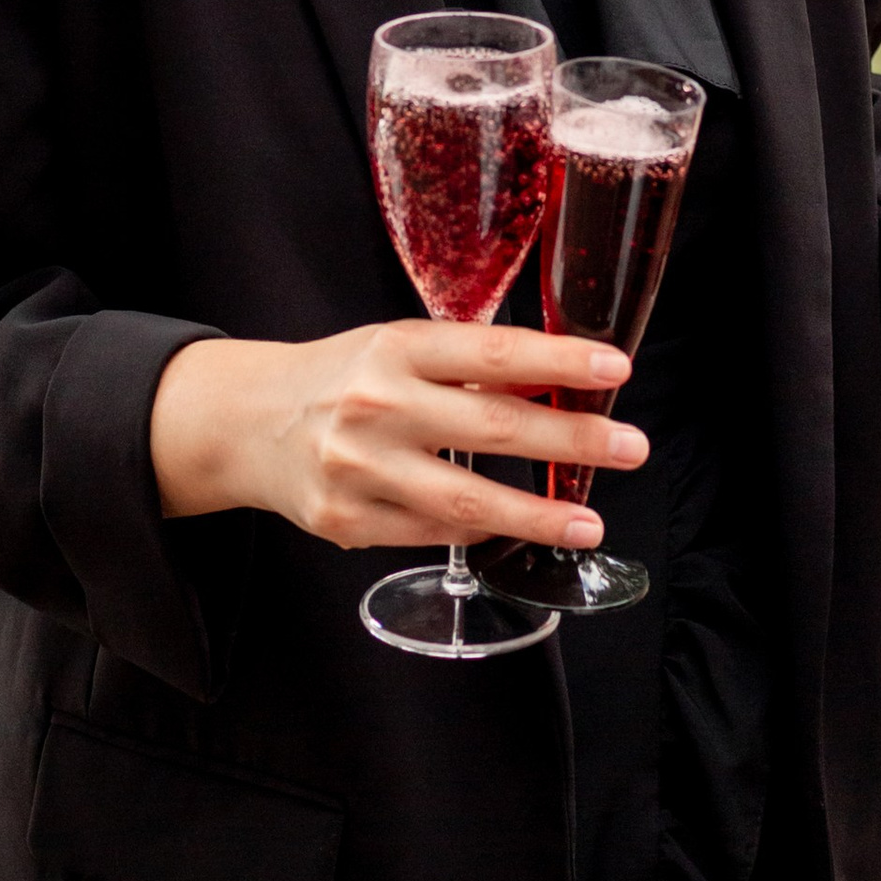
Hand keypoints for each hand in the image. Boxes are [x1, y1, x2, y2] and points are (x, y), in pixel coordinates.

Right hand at [150, 321, 642, 552]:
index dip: (558, 359)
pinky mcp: (347, 521)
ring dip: (540, 514)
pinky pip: (434, 533)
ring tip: (590, 522)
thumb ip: (468, 366)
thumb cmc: (343, 378)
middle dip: (572, 439)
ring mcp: (359, 468)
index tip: (614, 367)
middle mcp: (377, 404)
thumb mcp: (398, 348)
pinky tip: (516, 526)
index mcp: (395, 347)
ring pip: (468, 500)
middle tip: (631, 448)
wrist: (249, 423)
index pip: (492, 350)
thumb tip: (561, 382)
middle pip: (493, 426)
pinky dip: (481, 531)